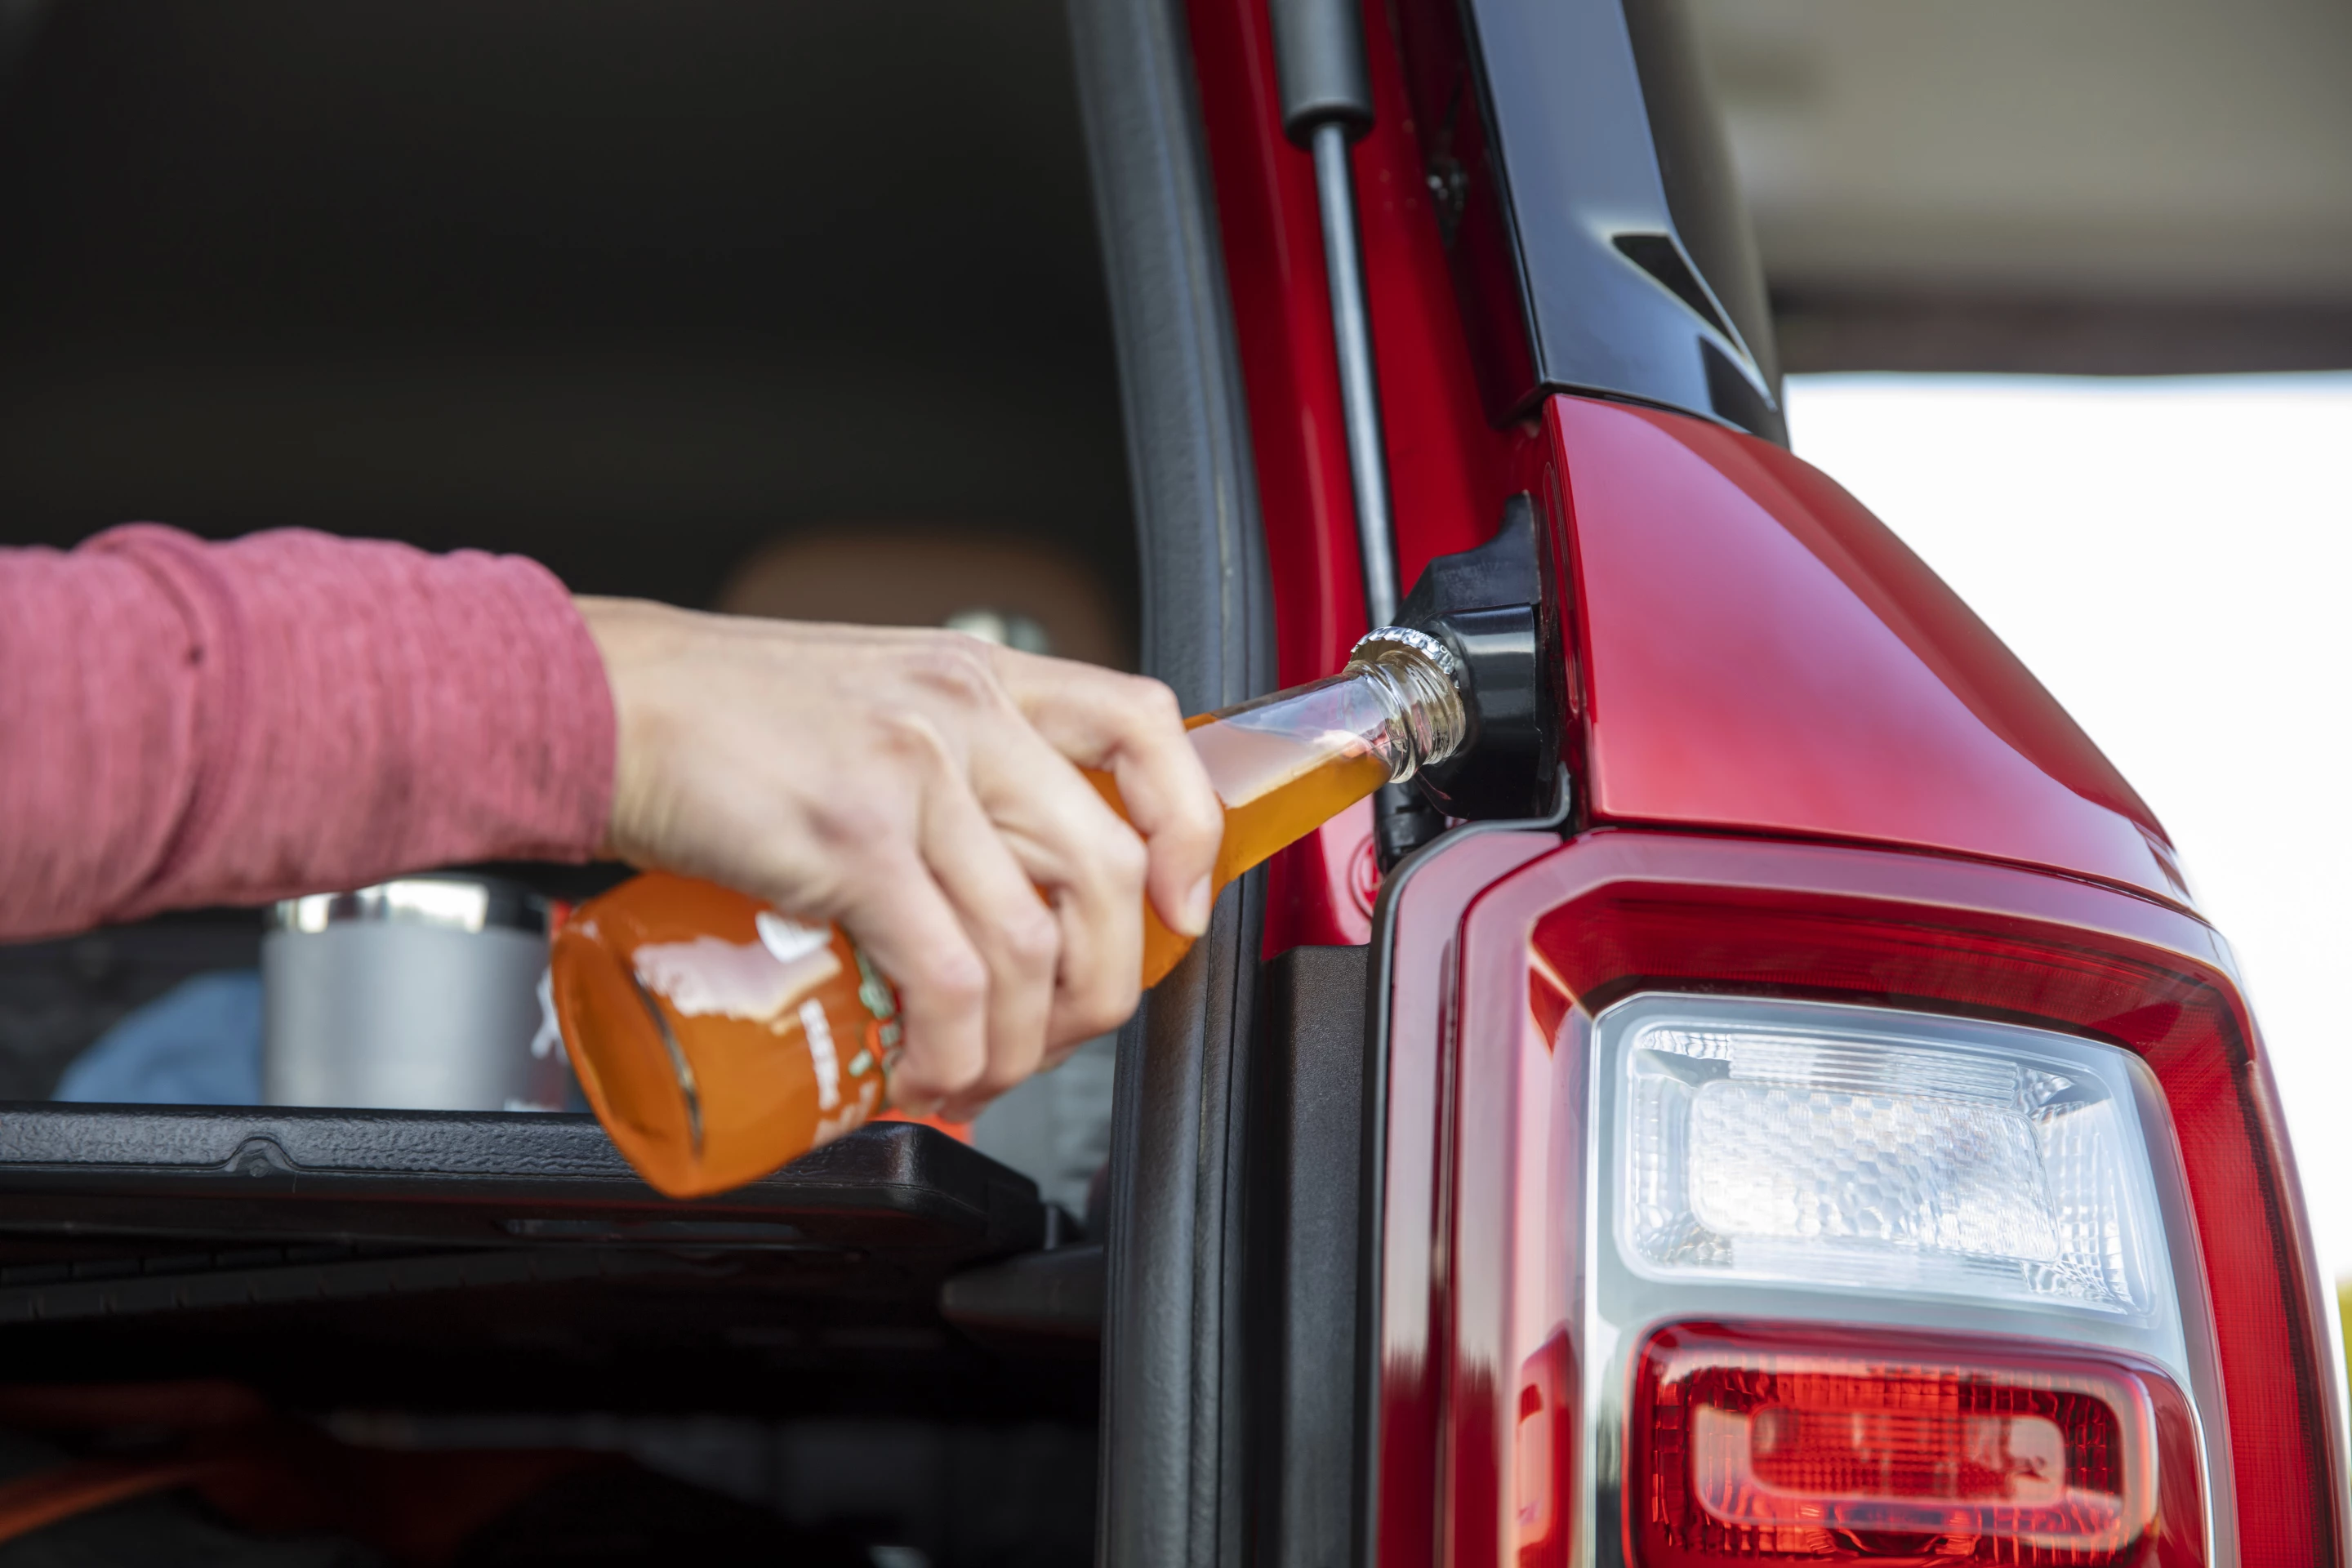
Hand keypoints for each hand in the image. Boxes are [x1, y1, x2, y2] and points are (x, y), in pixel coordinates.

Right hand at [575, 599, 1223, 1118]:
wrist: (594, 704)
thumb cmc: (716, 719)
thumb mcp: (868, 703)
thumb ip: (942, 766)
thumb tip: (995, 886)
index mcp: (978, 677)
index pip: (1145, 726)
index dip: (1187, 827)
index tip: (1176, 905)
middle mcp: (963, 714)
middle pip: (1104, 869)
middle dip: (1102, 985)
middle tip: (1060, 1036)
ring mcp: (911, 775)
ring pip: (1032, 942)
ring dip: (1021, 1044)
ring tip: (977, 1074)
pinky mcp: (852, 841)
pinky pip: (950, 974)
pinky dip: (954, 1049)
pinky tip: (926, 1073)